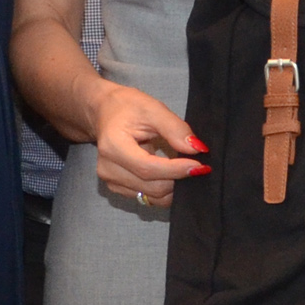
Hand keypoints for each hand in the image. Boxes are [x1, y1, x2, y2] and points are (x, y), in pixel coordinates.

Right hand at [91, 84, 208, 208]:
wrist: (104, 112)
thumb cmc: (127, 108)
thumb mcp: (153, 109)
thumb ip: (175, 129)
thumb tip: (197, 149)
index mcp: (113, 146)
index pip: (148, 168)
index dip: (176, 170)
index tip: (201, 166)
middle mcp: (108, 169)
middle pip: (152, 187)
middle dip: (179, 179)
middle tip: (198, 165)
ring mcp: (110, 181)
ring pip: (152, 196)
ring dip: (173, 186)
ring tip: (183, 166)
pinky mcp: (116, 188)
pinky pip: (148, 197)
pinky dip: (164, 189)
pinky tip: (169, 173)